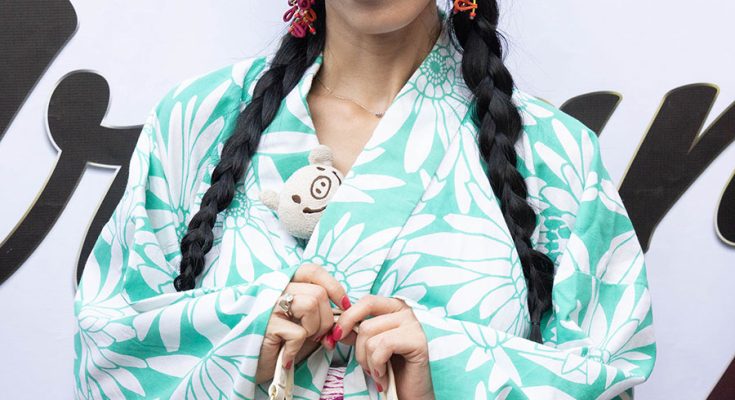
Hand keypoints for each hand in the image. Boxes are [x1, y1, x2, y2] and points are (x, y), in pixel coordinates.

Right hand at [255, 263, 349, 383]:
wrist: (251, 367)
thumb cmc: (280, 345)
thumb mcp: (305, 326)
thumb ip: (322, 315)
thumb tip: (346, 314)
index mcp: (285, 285)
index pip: (313, 271)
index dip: (334, 287)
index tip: (344, 306)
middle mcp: (276, 289)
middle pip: (318, 292)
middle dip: (326, 319)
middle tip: (317, 337)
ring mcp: (269, 304)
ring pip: (311, 304)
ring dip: (314, 329)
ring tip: (301, 342)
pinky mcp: (266, 324)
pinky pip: (299, 332)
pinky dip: (297, 347)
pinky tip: (286, 354)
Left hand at [332, 295, 434, 399]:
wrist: (408, 391)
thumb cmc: (388, 368)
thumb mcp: (367, 346)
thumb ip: (354, 332)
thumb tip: (337, 328)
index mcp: (393, 307)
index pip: (366, 301)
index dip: (347, 318)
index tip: (336, 336)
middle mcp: (405, 311)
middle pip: (366, 324)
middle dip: (358, 350)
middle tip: (365, 366)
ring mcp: (413, 325)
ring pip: (372, 338)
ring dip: (368, 362)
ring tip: (377, 373)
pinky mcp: (418, 341)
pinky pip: (384, 347)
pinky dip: (378, 365)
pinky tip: (384, 376)